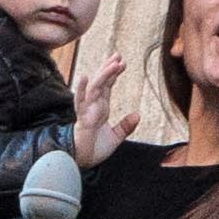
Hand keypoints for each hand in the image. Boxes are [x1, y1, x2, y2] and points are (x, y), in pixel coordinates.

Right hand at [68, 43, 141, 164]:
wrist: (82, 163)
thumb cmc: (94, 150)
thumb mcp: (115, 137)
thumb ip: (125, 126)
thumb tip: (137, 115)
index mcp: (101, 108)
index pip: (107, 86)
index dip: (114, 74)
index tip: (122, 62)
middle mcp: (93, 106)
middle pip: (102, 82)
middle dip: (109, 68)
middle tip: (118, 55)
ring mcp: (87, 110)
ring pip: (96, 88)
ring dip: (104, 74)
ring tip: (114, 62)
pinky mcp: (82, 118)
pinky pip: (81, 101)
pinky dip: (83, 89)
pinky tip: (86, 77)